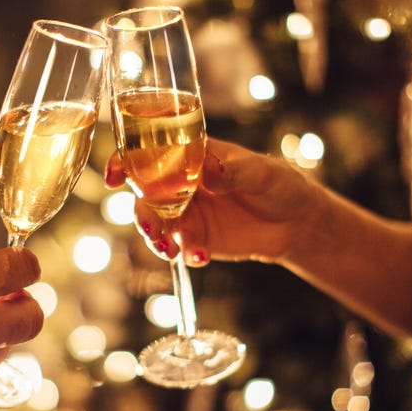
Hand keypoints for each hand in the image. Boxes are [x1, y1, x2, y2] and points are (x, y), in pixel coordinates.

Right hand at [106, 137, 317, 266]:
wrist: (296, 223)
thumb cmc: (280, 184)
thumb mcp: (260, 172)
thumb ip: (231, 170)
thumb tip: (206, 166)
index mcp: (192, 156)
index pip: (151, 153)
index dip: (127, 161)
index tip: (115, 175)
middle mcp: (181, 183)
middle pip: (144, 193)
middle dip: (141, 211)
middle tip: (151, 228)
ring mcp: (186, 212)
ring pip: (155, 223)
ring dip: (156, 237)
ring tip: (170, 250)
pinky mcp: (195, 238)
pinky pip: (177, 247)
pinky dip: (183, 253)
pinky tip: (199, 257)